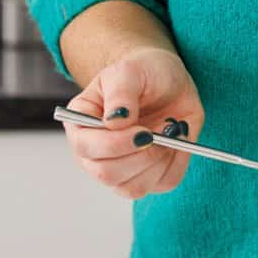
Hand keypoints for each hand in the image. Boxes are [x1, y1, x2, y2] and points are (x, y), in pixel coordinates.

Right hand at [62, 46, 204, 200]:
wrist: (168, 80)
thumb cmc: (143, 72)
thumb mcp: (130, 70)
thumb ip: (120, 93)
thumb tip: (115, 122)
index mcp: (81, 123)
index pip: (85, 147)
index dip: (114, 144)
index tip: (143, 131)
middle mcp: (95, 152)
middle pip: (107, 174)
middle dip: (140, 154)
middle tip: (161, 130)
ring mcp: (119, 169)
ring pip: (133, 187)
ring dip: (158, 159)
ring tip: (168, 130)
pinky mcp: (147, 176)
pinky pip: (162, 183)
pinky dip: (175, 163)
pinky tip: (175, 140)